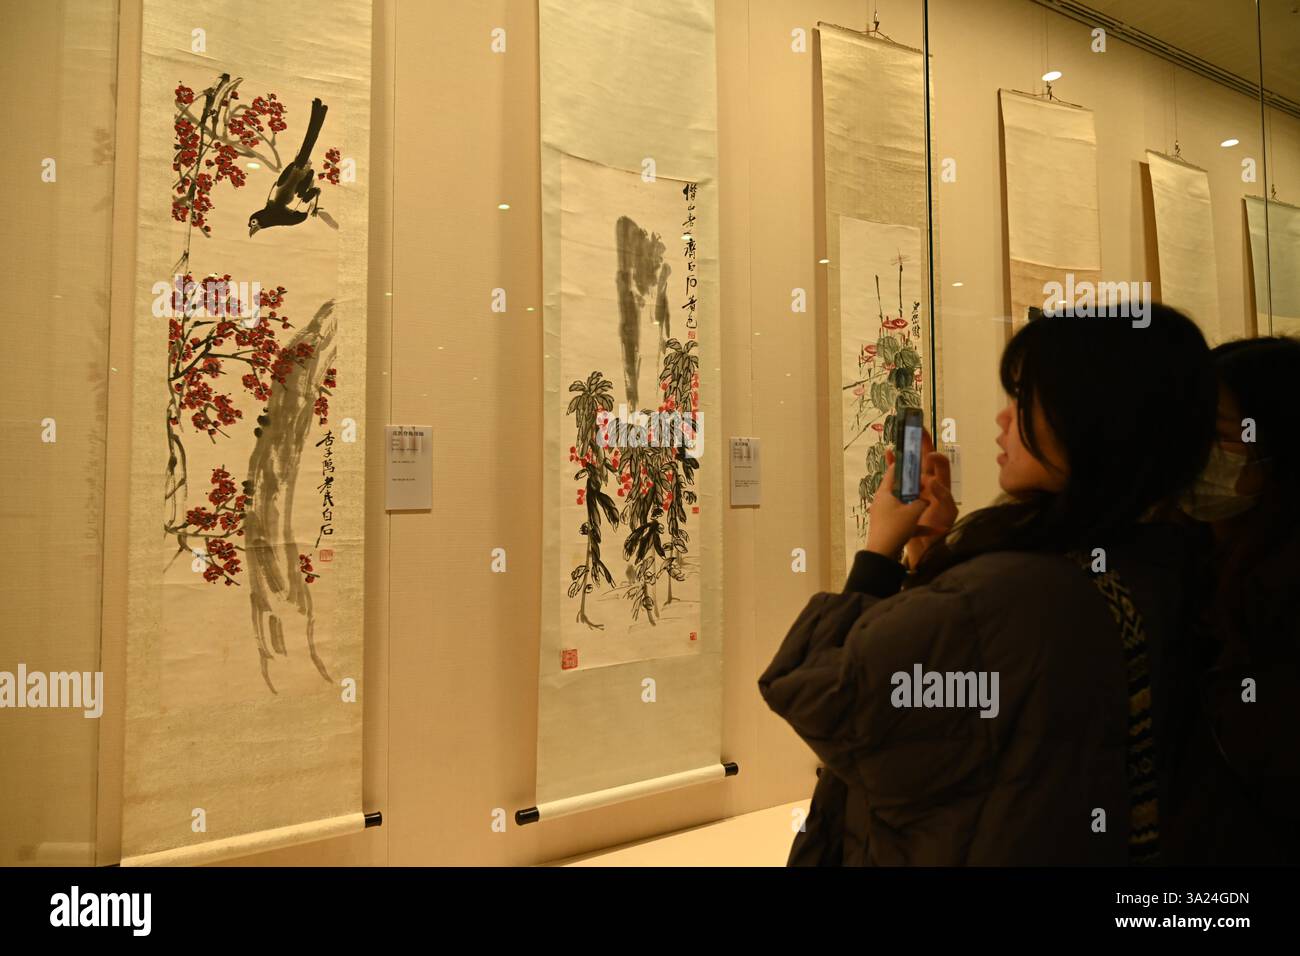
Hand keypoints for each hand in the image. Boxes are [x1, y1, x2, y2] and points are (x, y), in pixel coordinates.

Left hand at [865, 448, 927, 558]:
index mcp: (885, 492)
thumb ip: (922, 501)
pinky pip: (904, 521)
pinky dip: (917, 525)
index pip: (894, 472)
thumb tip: (927, 498)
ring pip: (904, 506)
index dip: (905, 464)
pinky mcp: (888, 527)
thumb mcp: (913, 512)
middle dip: (915, 487)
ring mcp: (884, 515)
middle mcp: (882, 501)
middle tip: (929, 482)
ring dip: (917, 506)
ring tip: (931, 503)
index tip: (917, 460)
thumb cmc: (895, 527)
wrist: (882, 555)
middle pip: (900, 489)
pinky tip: (936, 530)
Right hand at [904, 435, 957, 567]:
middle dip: (919, 442)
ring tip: (897, 439)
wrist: (926, 551)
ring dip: (904, 453)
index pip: (941, 464)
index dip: (935, 454)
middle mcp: (930, 486)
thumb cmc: (939, 534)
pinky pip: (899, 479)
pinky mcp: (905, 497)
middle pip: (924, 460)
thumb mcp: (946, 515)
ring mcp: (917, 490)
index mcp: (942, 487)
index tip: (928, 452)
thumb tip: (932, 480)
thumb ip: (944, 497)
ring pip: (911, 467)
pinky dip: (894, 466)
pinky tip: (888, 455)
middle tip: (911, 426)